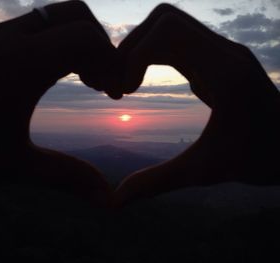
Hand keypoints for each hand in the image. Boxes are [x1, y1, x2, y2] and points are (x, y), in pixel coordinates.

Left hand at [0, 0, 118, 205]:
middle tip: (101, 83)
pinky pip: (32, 27)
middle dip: (100, 46)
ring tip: (80, 79)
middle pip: (76, 15)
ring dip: (76, 42)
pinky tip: (47, 77)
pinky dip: (54, 43)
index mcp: (21, 64)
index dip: (112, 62)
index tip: (114, 94)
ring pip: (53, 16)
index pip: (86, 37)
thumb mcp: (12, 166)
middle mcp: (9, 39)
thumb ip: (66, 177)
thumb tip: (106, 199)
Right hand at [115, 4, 279, 206]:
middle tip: (120, 86)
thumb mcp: (204, 172)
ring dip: (140, 48)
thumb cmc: (260, 159)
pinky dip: (152, 54)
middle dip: (131, 48)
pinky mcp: (217, 57)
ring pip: (169, 24)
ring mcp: (222, 51)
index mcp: (224, 73)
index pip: (166, 33)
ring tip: (128, 83)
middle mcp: (224, 52)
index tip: (123, 93)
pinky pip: (177, 39)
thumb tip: (116, 201)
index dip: (132, 57)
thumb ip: (157, 183)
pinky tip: (144, 82)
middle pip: (163, 19)